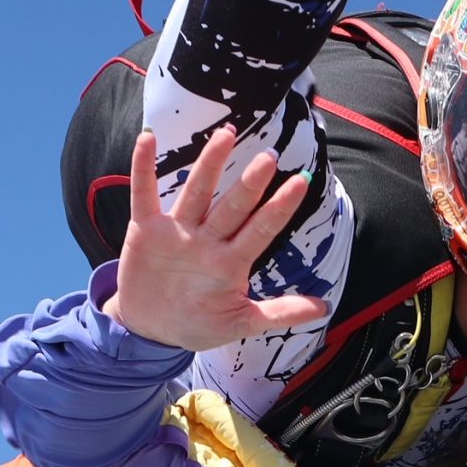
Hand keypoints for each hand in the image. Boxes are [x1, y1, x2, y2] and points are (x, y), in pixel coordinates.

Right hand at [107, 127, 326, 350]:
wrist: (150, 330)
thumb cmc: (197, 323)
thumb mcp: (240, 323)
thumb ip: (279, 313)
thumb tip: (324, 308)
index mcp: (231, 261)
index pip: (260, 229)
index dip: (279, 208)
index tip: (300, 182)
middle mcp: (207, 240)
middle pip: (232, 206)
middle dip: (250, 183)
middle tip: (269, 157)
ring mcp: (177, 231)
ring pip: (197, 192)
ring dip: (209, 164)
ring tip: (225, 135)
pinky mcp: (145, 230)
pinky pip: (144, 193)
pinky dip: (142, 167)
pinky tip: (147, 139)